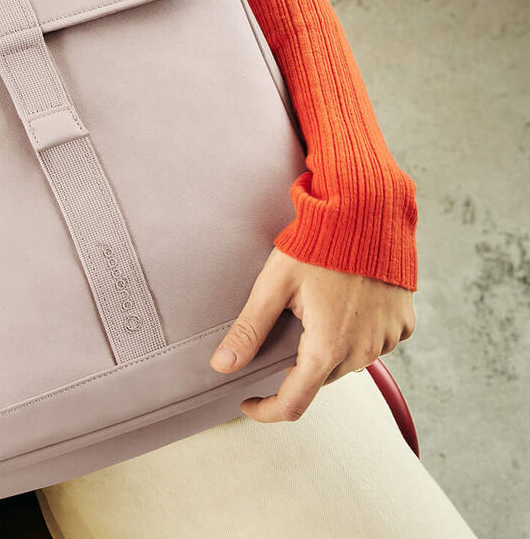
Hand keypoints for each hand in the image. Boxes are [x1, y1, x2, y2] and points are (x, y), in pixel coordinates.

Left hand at [213, 246, 415, 422]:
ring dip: (328, 350)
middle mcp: (362, 352)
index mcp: (327, 348)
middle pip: (320, 379)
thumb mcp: (273, 287)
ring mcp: (387, 340)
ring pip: (348, 362)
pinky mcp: (403, 325)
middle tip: (280, 333)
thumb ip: (248, 331)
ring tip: (313, 313)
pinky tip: (344, 308)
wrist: (369, 217)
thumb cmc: (318, 247)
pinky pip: (374, 343)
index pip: (294, 402)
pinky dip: (356, 335)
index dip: (267, 409)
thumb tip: (223, 366)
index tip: (248, 402)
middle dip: (296, 368)